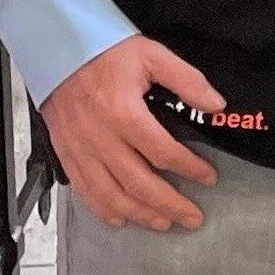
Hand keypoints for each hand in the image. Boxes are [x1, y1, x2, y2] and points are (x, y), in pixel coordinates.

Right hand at [39, 36, 223, 231]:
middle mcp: (101, 139)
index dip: (190, 169)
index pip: (163, 152)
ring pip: (110, 195)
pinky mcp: (66, 156)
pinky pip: (85, 192)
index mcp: (124, 114)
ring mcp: (80, 151)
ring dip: (140, 215)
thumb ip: (187, 80)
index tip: (209, 178)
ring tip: (165, 223)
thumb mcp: (153, 55)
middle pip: (138, 183)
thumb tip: (216, 105)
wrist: (58, 51)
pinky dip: (103, 210)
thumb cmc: (107, 53)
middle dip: (169, 204)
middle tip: (193, 217)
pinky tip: (122, 219)